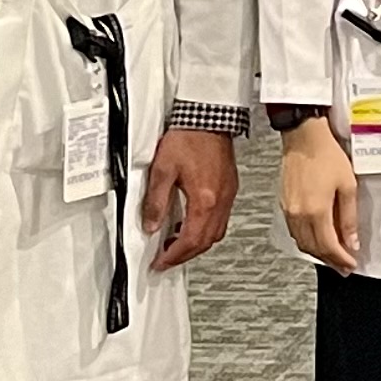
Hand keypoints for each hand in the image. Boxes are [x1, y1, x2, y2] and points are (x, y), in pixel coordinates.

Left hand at [142, 126, 237, 272]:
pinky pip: (220, 218)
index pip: (190, 240)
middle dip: (185, 255)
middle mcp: (220, 200)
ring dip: (196, 243)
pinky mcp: (229, 187)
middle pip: (206, 241)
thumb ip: (155, 201)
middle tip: (166, 259)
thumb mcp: (162, 170)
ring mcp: (228, 195)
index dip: (173, 256)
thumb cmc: (190, 137)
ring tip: (176, 244)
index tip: (160, 263)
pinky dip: (205, 228)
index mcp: (204, 200)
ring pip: (216, 232)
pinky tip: (191, 223)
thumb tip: (150, 225)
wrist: (209, 117)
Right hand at [278, 115, 362, 274]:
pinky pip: (294, 231)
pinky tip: (317, 239)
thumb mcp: (348, 186)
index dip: (341, 259)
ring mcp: (289, 210)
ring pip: (302, 242)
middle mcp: (298, 214)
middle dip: (330, 260)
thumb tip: (352, 241)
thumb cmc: (327, 156)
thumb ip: (349, 217)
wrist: (304, 138)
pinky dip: (306, 241)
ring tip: (333, 256)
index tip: (351, 265)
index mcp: (316, 211)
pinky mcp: (284, 204)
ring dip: (317, 253)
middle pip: (313, 248)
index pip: (329, 246)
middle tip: (343, 267)